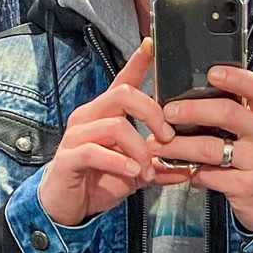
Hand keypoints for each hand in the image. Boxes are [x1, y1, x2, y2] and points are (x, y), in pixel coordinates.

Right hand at [38, 39, 174, 226]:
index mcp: (106, 115)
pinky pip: (94, 151)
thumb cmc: (98, 181)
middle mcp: (90, 117)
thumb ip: (158, 166)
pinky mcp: (69, 157)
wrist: (66, 206)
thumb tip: (186, 168)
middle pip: (124, 95)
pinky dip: (118, 162)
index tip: (152, 45)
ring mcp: (77, 135)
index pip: (123, 81)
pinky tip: (132, 173)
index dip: (137, 62)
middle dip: (152, 114)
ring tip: (146, 170)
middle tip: (167, 138)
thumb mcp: (134, 172)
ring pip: (115, 126)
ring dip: (139, 149)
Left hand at [158, 64, 252, 234]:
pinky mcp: (246, 187)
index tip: (212, 73)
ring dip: (178, 146)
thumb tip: (195, 97)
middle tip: (167, 113)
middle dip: (191, 110)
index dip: (236, 77)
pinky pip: (209, 175)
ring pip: (210, 148)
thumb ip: (239, 115)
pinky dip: (191, 173)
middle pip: (227, 113)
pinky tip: (185, 172)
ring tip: (158, 145)